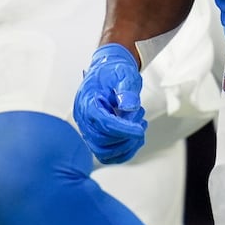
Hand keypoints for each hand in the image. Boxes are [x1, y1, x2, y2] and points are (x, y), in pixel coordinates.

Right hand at [73, 43, 146, 164]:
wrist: (109, 70)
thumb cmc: (113, 71)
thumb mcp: (123, 74)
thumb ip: (126, 89)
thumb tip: (128, 107)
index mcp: (87, 101)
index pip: (103, 123)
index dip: (123, 129)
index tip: (140, 130)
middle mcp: (84, 118)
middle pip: (102, 141)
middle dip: (126, 136)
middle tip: (140, 120)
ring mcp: (89, 129)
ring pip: (104, 152)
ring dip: (126, 146)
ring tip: (139, 127)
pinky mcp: (96, 136)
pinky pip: (107, 154)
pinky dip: (124, 151)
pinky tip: (135, 138)